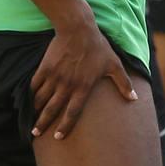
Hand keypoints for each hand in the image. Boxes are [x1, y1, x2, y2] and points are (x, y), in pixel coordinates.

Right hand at [30, 22, 138, 139]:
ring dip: (36, 109)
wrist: (78, 29)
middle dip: (43, 123)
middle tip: (36, 133)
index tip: (58, 137)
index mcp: (83, 87)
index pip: (73, 113)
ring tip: (32, 118)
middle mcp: (67, 85)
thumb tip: (134, 98)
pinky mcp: (45, 67)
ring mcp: (55, 77)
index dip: (65, 126)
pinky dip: (32, 92)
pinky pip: (35, 84)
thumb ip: (123, 83)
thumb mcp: (114, 65)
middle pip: (53, 109)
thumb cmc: (98, 47)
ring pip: (42, 98)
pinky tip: (30, 98)